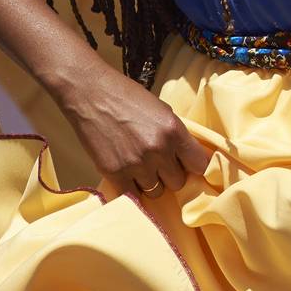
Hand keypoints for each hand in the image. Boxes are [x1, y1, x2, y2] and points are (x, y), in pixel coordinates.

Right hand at [59, 60, 210, 198]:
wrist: (90, 94)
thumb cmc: (127, 96)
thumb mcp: (161, 110)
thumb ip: (175, 134)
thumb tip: (186, 157)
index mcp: (174, 130)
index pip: (199, 164)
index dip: (194, 167)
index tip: (188, 166)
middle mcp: (159, 150)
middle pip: (178, 182)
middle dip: (170, 175)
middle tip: (159, 164)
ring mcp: (137, 164)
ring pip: (156, 191)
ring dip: (151, 183)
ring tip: (140, 167)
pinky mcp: (115, 173)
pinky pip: (133, 196)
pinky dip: (132, 189)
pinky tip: (128, 176)